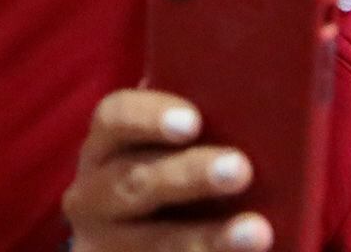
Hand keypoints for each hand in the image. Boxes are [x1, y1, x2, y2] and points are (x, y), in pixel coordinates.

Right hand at [61, 90, 270, 251]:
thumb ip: (194, 129)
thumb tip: (246, 112)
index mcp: (104, 147)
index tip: (194, 120)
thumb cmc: (171, 176)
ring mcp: (104, 245)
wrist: (137, 244)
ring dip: (207, 237)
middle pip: (133, 182)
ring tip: (258, 231)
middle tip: (240, 168)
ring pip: (154, 243)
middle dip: (188, 175)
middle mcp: (92, 195)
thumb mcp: (167, 151)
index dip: (149, 117)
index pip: (114, 119)